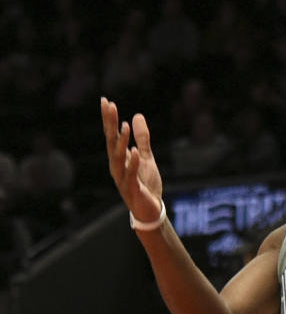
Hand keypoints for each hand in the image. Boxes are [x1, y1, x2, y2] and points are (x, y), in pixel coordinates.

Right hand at [101, 97, 163, 224]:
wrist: (150, 211)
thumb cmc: (146, 185)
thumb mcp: (146, 157)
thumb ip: (142, 139)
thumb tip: (137, 116)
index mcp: (119, 159)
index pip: (111, 136)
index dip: (108, 119)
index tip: (106, 101)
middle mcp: (116, 167)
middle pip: (110, 143)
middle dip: (109, 124)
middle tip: (109, 105)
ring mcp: (122, 179)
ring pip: (118, 158)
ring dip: (120, 142)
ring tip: (124, 125)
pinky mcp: (132, 189)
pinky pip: (130, 175)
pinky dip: (132, 163)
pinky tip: (134, 151)